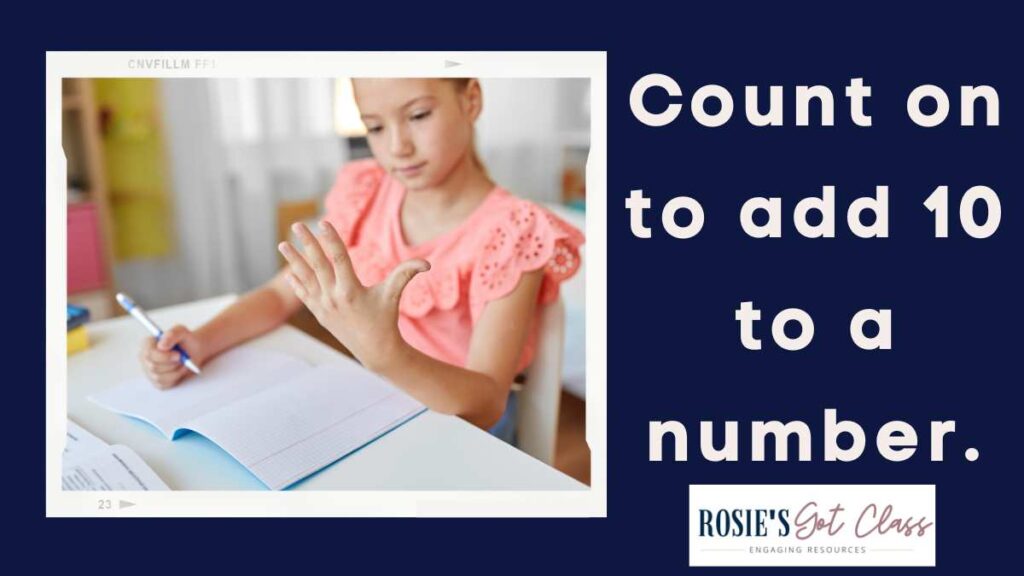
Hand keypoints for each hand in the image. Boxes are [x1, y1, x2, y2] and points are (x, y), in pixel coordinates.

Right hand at [138, 325, 205, 388]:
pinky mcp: (156, 381)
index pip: (149, 353)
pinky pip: (164, 384)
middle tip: (184, 359)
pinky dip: (176, 379)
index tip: (179, 355)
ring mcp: (149, 371)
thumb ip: (173, 334)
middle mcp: (145, 358)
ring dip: (176, 372)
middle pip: (153, 367)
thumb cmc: (186, 340)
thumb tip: (162, 345)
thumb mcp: (182, 332)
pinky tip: (181, 370)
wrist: (193, 351)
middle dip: (172, 364)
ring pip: (159, 377)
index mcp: (147, 344)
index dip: (164, 357)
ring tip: (185, 364)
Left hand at [278, 220, 428, 372]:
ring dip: (294, 260)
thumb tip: (427, 264)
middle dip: (306, 243)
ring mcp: (324, 306)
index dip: (331, 239)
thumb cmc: (386, 319)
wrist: (375, 351)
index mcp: (351, 290)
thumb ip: (407, 275)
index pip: (338, 258)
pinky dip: (296, 282)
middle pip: (317, 264)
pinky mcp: (320, 314)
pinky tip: (289, 271)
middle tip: (297, 225)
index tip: (323, 222)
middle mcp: (334, 297)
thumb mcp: (394, 295)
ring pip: (306, 278)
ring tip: (282, 244)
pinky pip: (305, 294)